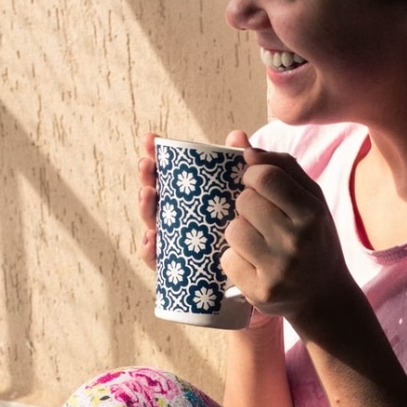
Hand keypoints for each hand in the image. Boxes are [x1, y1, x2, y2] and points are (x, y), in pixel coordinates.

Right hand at [136, 130, 251, 268]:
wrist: (260, 266)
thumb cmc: (250, 223)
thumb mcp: (251, 193)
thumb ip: (245, 166)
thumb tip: (237, 137)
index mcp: (191, 197)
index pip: (168, 173)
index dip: (155, 155)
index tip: (150, 140)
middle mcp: (180, 218)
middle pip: (156, 196)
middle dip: (147, 178)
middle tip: (146, 165)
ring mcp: (178, 242)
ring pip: (154, 225)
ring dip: (146, 208)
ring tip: (148, 194)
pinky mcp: (179, 268)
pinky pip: (159, 261)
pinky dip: (150, 250)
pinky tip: (151, 240)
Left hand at [221, 147, 354, 335]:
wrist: (325, 297)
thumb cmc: (314, 239)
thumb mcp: (309, 200)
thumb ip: (279, 166)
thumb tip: (236, 138)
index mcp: (312, 212)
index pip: (264, 176)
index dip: (250, 175)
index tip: (253, 183)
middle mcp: (297, 240)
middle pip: (244, 202)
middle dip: (245, 206)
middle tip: (261, 220)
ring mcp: (279, 269)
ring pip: (232, 231)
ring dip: (239, 234)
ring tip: (259, 244)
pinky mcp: (261, 292)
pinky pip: (227, 260)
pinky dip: (235, 260)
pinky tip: (254, 265)